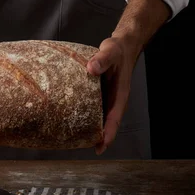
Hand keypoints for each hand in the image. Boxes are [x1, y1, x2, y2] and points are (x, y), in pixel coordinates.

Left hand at [86, 36, 140, 154]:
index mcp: (119, 96)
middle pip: (107, 124)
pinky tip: (72, 120)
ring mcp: (106, 99)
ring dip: (91, 130)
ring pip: (99, 118)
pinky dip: (85, 117)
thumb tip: (91, 68)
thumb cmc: (117, 50)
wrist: (122, 46)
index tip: (100, 147)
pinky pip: (93, 109)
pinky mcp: (99, 95)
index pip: (114, 120)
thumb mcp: (111, 51)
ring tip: (76, 141)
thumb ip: (102, 59)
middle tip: (84, 148)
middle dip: (98, 138)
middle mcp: (113, 101)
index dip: (108, 134)